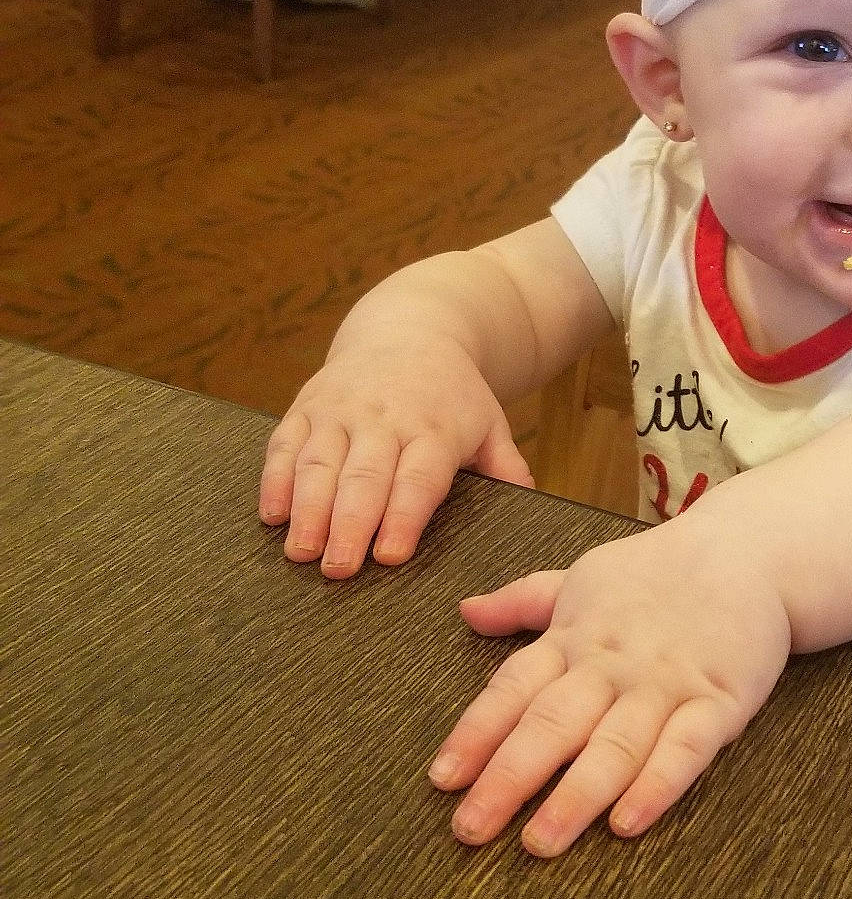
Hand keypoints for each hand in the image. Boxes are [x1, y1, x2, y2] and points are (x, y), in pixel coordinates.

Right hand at [260, 340, 530, 576]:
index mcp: (434, 428)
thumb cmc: (453, 395)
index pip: (417, 479)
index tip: (389, 556)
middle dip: (349, 524)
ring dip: (308, 509)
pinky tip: (273, 515)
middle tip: (338, 570)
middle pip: (364, 476)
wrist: (411, 329)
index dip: (402, 517)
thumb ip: (507, 467)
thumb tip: (531, 504)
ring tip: (301, 552)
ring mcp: (340, 409)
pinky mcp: (306, 405)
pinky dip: (276, 479)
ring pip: (319, 462)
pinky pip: (286, 444)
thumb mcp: (490, 422)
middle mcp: (384, 417)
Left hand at [429, 529, 791, 854]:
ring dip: (575, 796)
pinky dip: (657, 785)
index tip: (443, 780)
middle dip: (509, 778)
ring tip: (539, 843)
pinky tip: (627, 823)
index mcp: (574, 636)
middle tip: (471, 829)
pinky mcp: (719, 700)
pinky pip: (686, 748)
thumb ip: (524, 600)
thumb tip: (466, 611)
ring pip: (615, 744)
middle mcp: (612, 663)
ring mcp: (666, 683)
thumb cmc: (659, 572)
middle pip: (553, 722)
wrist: (750, 551)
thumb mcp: (584, 577)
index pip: (513, 688)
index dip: (475, 734)